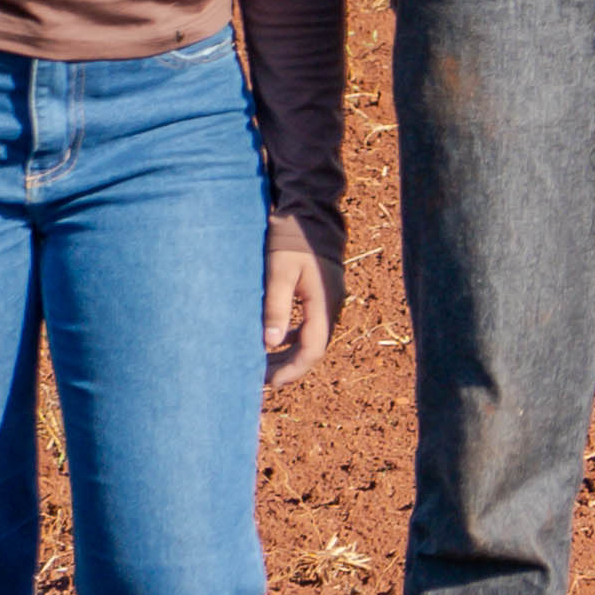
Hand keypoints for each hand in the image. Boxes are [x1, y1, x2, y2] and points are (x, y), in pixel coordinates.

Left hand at [263, 218, 339, 391]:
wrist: (310, 212)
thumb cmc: (292, 239)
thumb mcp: (279, 272)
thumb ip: (276, 308)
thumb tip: (269, 344)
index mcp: (323, 303)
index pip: (312, 349)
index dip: (292, 370)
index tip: (271, 383)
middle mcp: (331, 305)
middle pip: (314, 348)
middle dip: (290, 367)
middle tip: (263, 380)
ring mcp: (330, 300)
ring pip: (313, 337)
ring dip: (291, 354)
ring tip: (267, 364)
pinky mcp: (323, 293)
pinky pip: (311, 324)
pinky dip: (294, 337)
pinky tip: (277, 340)